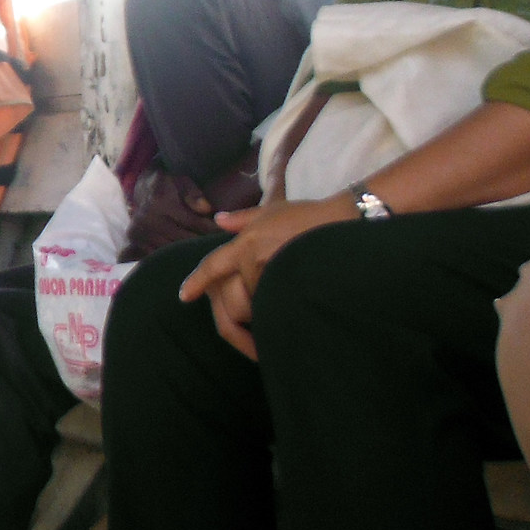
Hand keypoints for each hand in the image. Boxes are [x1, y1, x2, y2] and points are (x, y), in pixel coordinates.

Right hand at [120, 171, 213, 261]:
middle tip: (218, 251)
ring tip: (204, 259)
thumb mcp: (181, 181)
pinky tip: (181, 265)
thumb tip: (207, 208)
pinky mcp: (134, 245)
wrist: (143, 190)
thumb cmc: (168, 185)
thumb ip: (194, 193)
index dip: (210, 229)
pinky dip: (168, 264)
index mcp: (159, 200)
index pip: (192, 221)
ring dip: (187, 257)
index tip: (225, 235)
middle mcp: (146, 218)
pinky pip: (154, 260)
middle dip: (201, 245)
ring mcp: (138, 234)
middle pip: (182, 240)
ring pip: (170, 253)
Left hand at [176, 194, 357, 360]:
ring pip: (255, 311)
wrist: (345, 224)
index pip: (213, 266)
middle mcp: (252, 260)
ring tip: (284, 299)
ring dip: (265, 312)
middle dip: (242, 312)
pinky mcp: (289, 290)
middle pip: (233, 301)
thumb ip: (243, 219)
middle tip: (260, 310)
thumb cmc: (311, 217)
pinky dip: (277, 317)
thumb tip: (219, 220)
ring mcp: (271, 276)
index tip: (184, 296)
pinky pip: (274, 313)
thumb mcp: (274, 211)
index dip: (196, 282)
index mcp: (245, 243)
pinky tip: (288, 314)